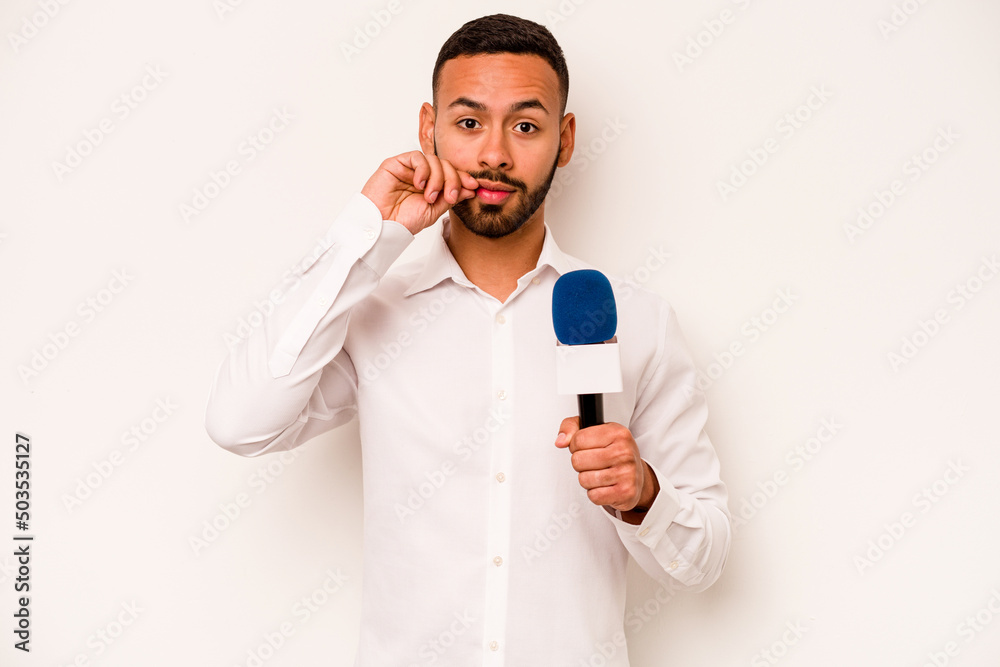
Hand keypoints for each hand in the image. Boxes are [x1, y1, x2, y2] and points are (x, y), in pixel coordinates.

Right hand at [361, 150, 478, 234]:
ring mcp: (409, 169)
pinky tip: (420, 184)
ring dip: (438, 178)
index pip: (451, 174)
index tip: (474, 186)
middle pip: (445, 165)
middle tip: (450, 197)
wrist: (382, 226)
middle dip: (453, 180)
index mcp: (431, 186)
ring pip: (434, 161)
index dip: (463, 178)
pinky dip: (423, 170)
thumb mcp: (434, 211)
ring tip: (430, 196)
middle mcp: (421, 176)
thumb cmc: (403, 221)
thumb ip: (450, 197)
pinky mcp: (396, 164)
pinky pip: (417, 157)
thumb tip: (471, 188)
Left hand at [555, 416, 657, 513]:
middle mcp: (624, 452)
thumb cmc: (614, 453)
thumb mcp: (595, 431)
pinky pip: (594, 495)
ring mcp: (626, 473)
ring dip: (588, 479)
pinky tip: (605, 486)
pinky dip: (595, 493)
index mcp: (617, 433)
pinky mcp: (625, 492)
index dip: (576, 446)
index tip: (587, 448)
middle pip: (578, 460)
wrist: (637, 476)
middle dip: (581, 464)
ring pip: (583, 479)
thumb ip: (571, 427)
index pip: (578, 440)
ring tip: (600, 474)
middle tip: (594, 463)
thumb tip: (560, 441)